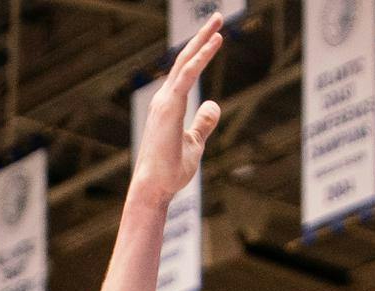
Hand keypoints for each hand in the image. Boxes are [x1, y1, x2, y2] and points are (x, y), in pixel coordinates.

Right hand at [128, 15, 223, 211]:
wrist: (155, 188)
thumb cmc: (171, 170)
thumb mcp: (195, 144)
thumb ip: (203, 123)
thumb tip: (214, 105)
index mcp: (169, 106)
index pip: (185, 72)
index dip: (200, 52)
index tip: (215, 36)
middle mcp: (164, 98)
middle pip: (184, 60)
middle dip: (201, 38)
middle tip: (218, 18)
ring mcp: (164, 101)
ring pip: (186, 63)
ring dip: (202, 41)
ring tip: (219, 22)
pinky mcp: (169, 107)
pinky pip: (188, 76)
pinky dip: (201, 57)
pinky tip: (215, 42)